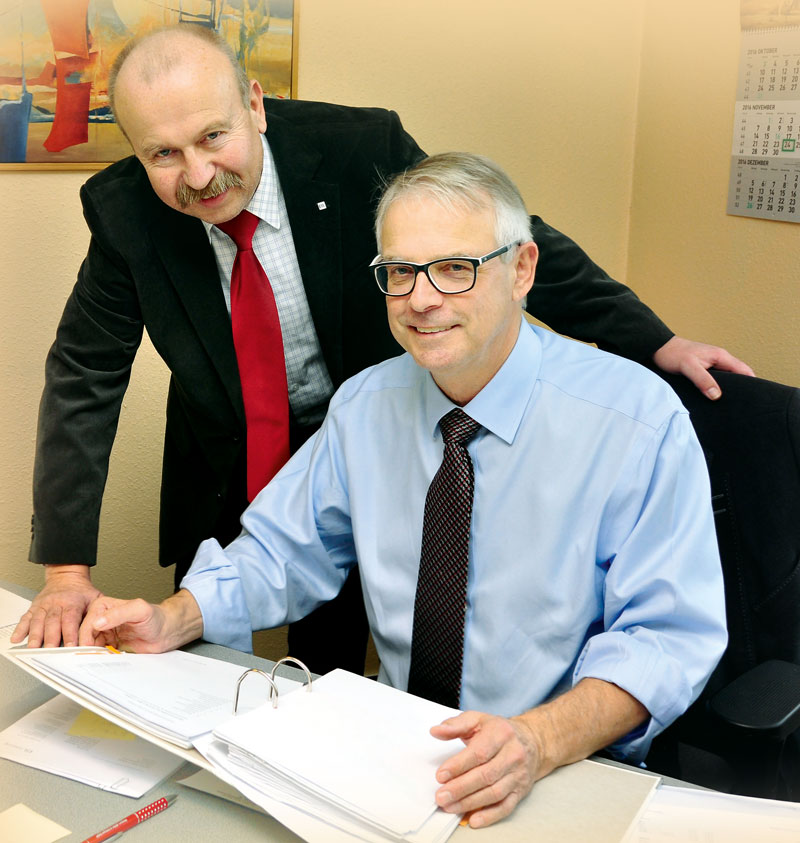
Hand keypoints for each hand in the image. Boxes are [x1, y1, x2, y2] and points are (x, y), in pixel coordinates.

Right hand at [11, 565, 101, 647]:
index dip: (70, 634)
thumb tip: (104, 629)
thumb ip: (99, 613)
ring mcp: (44, 605)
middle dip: (50, 638)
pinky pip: (25, 618)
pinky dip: (20, 629)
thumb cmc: (82, 592)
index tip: (70, 647)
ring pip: (37, 621)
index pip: (71, 619)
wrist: (67, 576)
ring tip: (33, 648)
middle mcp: (56, 603)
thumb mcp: (96, 598)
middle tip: (50, 651)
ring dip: (35, 635)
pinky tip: (16, 638)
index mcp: (73, 601)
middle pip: (52, 622)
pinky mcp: (34, 607)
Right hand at [78, 589, 203, 652]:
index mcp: (103, 606)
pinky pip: (98, 652)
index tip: (88, 649)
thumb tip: (98, 621)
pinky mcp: (109, 643)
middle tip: (91, 658)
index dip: (86, 636)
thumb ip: (119, 613)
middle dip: (87, 647)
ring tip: (99, 660)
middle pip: (85, 636)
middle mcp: (101, 618)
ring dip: (92, 654)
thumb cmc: (155, 617)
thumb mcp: (139, 611)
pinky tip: (105, 660)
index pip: (88, 623)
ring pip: (90, 645)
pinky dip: (99, 658)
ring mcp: (104, 632)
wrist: (165, 632)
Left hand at [430, 710, 541, 827]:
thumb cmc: (499, 731)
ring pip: (494, 793)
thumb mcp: (477, 720)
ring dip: (470, 803)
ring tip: (450, 806)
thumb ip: (455, 725)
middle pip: (486, 775)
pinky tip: (474, 819)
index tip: (441, 775)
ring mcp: (518, 774)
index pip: (479, 753)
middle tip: (442, 796)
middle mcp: (513, 754)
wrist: (532, 741)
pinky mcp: (521, 790)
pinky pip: (506, 806)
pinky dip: (490, 815)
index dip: (459, 766)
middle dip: (461, 788)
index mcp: (501, 733)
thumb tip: (436, 731)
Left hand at [652, 336, 754, 399]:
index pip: (744, 370)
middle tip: (743, 405)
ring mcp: (711, 364)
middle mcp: (719, 359)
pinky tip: (714, 398)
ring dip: (729, 389)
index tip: (755, 397)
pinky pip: (716, 379)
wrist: (658, 347)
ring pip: (727, 378)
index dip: (752, 383)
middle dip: (742, 388)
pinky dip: (718, 388)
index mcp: (720, 356)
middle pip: (738, 375)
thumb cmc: (673, 354)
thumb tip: (717, 396)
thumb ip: (703, 380)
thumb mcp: (688, 367)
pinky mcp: (703, 369)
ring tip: (730, 404)